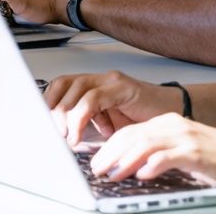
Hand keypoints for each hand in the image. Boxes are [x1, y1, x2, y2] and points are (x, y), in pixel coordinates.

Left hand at [44, 71, 183, 146]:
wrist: (175, 111)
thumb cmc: (145, 118)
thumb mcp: (110, 122)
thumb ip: (90, 123)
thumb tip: (65, 136)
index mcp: (96, 85)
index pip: (62, 84)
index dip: (48, 100)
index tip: (40, 121)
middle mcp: (102, 79)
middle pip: (65, 83)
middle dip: (53, 108)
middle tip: (53, 131)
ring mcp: (113, 81)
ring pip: (77, 88)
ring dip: (66, 114)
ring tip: (66, 135)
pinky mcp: (124, 88)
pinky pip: (95, 97)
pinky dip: (81, 116)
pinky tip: (80, 132)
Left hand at [89, 113, 215, 187]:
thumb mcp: (180, 148)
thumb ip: (158, 151)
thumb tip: (132, 165)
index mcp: (167, 123)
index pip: (130, 131)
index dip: (109, 146)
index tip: (96, 160)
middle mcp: (173, 125)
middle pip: (132, 135)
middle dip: (110, 153)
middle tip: (97, 169)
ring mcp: (185, 137)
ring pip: (145, 144)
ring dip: (125, 160)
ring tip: (112, 173)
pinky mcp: (196, 151)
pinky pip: (168, 156)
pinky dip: (152, 165)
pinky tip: (142, 174)